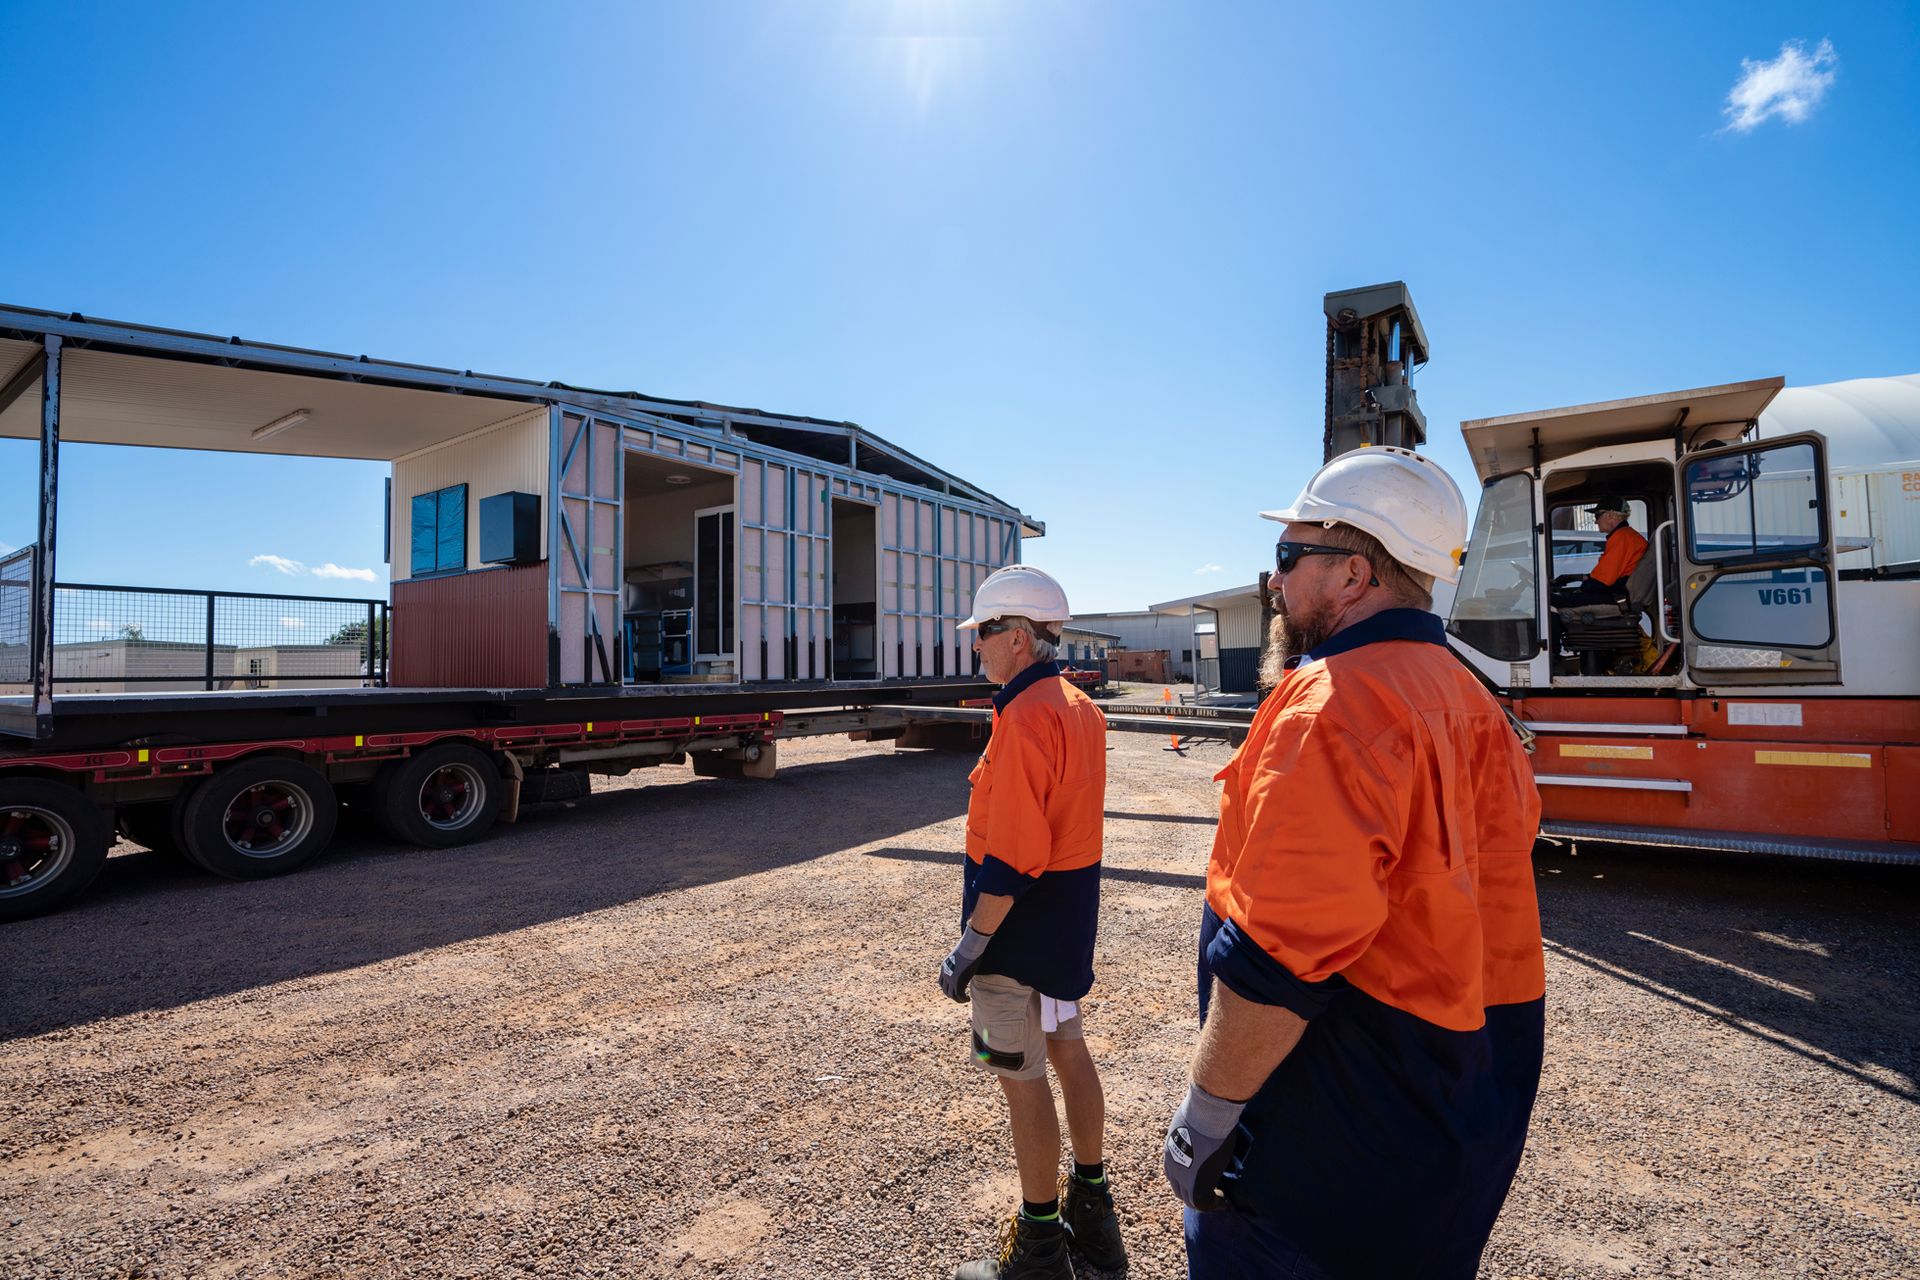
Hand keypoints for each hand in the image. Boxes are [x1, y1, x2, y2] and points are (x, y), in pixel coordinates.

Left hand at [939, 925, 991, 1001]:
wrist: (968, 947)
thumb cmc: (968, 947)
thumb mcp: (960, 954)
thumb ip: (960, 959)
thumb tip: (965, 958)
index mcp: (944, 967)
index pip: (941, 982)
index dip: (947, 988)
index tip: (954, 989)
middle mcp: (945, 974)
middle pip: (945, 990)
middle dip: (953, 995)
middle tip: (961, 996)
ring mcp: (950, 979)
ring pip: (951, 995)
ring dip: (958, 999)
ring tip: (965, 999)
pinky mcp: (957, 982)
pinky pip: (959, 995)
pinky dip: (963, 999)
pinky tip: (968, 999)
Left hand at [1163, 1080, 1247, 1210]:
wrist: (1206, 1115)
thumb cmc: (1203, 1111)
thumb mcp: (1192, 1120)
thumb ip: (1195, 1129)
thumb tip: (1205, 1123)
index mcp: (1170, 1150)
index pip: (1173, 1172)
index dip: (1186, 1178)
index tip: (1202, 1176)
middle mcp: (1172, 1165)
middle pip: (1178, 1189)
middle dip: (1192, 1193)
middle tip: (1210, 1192)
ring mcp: (1183, 1176)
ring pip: (1189, 1199)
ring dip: (1204, 1202)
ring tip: (1218, 1199)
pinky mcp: (1197, 1184)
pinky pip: (1203, 1203)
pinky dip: (1213, 1204)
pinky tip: (1223, 1201)